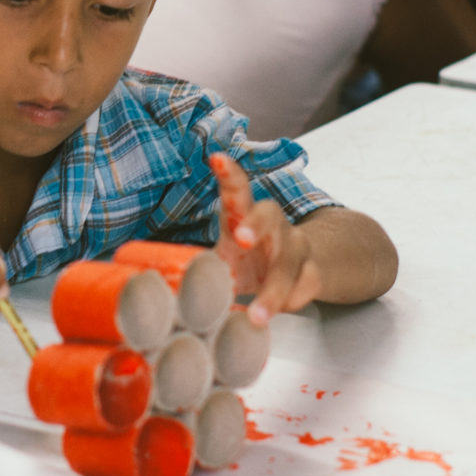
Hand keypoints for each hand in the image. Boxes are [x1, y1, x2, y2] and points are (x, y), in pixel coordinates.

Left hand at [211, 152, 321, 325]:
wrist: (292, 274)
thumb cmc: (246, 263)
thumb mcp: (221, 261)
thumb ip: (200, 269)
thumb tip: (162, 290)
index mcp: (243, 215)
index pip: (237, 189)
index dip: (229, 174)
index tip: (216, 159)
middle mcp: (272, 225)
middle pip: (269, 214)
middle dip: (255, 223)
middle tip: (241, 238)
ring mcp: (295, 246)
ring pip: (290, 260)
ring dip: (274, 289)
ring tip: (256, 316)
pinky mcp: (313, 271)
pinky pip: (306, 285)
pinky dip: (291, 302)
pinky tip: (279, 313)